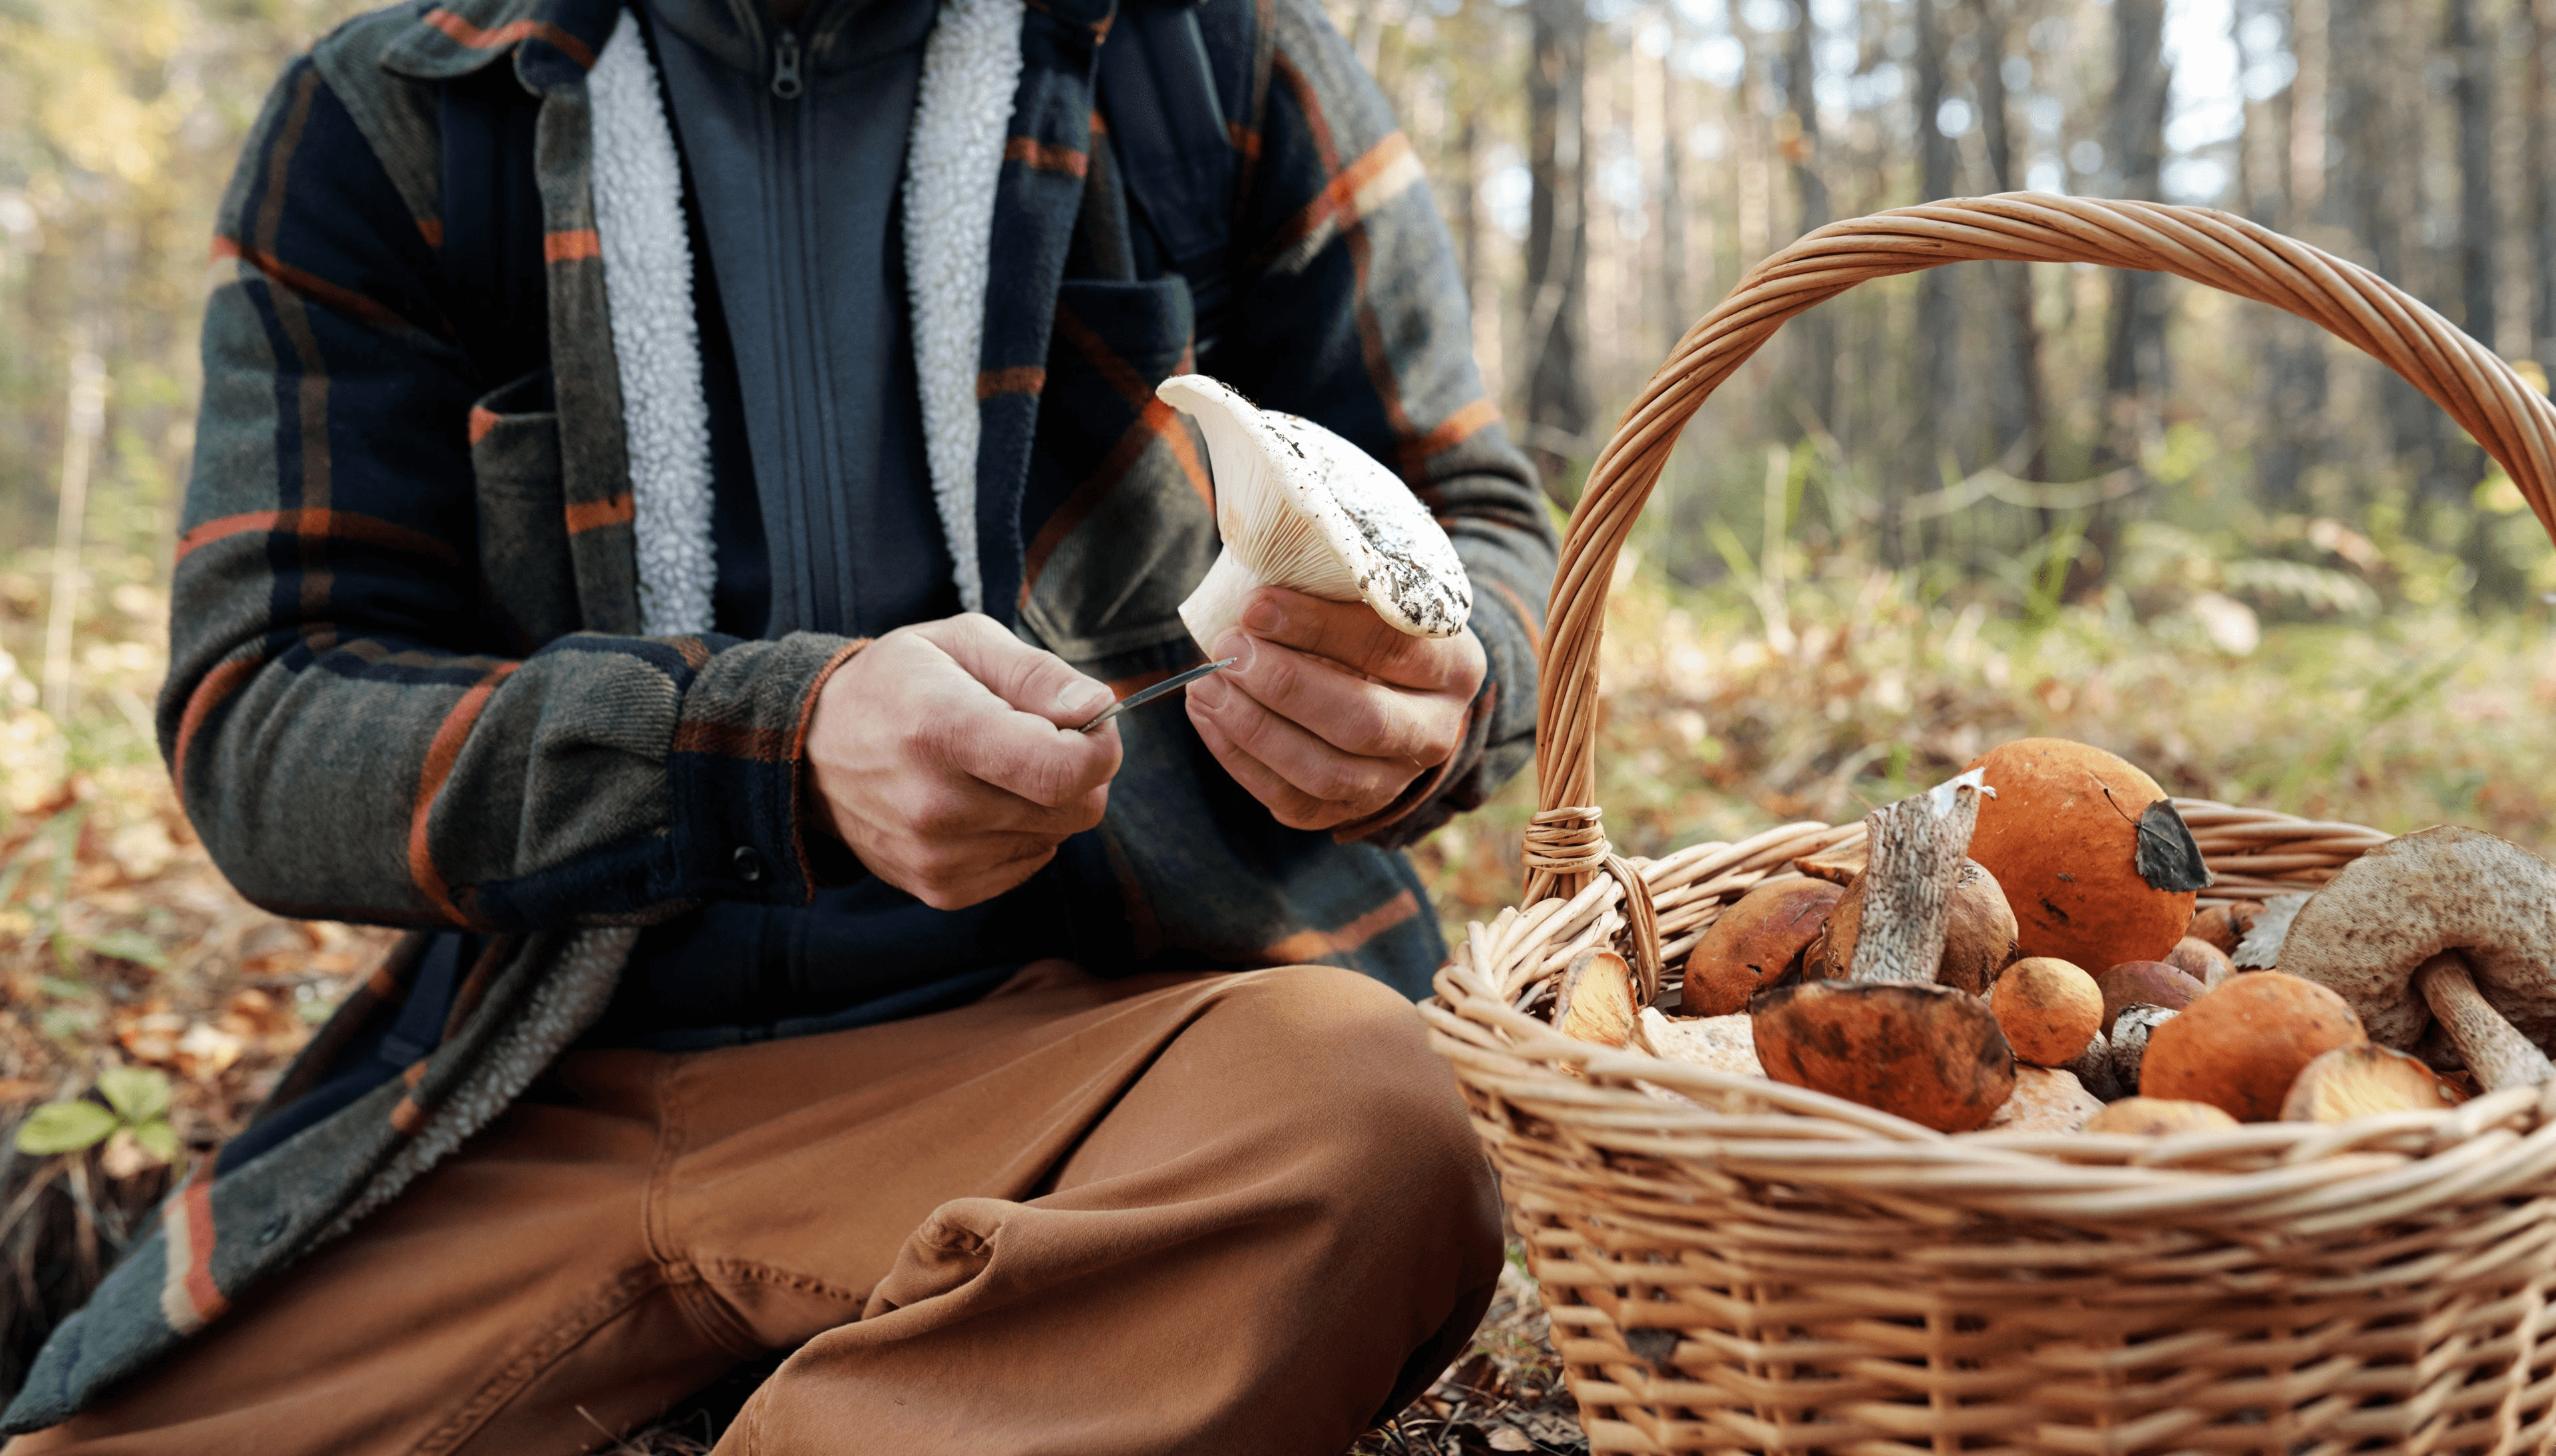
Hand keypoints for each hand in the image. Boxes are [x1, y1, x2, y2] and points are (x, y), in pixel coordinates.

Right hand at [806, 614, 1121, 909]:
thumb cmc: (900, 683)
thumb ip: (1039, 673)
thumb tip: (1098, 709)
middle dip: (1079, 771)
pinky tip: (980, 800)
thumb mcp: (964, 642)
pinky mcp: (938, 889)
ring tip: (995, 766)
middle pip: (1075, 810)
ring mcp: (935, 856)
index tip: (1089, 724)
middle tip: (1040, 738)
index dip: (1101, 747)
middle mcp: (936, 805)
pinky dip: (1021, 833)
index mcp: (942, 730)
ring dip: (1046, 802)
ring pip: (1056, 838)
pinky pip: (1027, 864)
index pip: (1063, 771)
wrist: (812, 748)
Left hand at [1184, 586, 1485, 831]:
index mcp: (1455, 666)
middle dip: (1286, 686)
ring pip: (1327, 773)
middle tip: (1230, 648)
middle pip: (1363, 721)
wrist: (1395, 683)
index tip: (1255, 605)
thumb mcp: (1371, 593)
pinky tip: (1207, 714)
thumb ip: (1332, 583)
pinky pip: (1293, 801)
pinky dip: (1239, 761)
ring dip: (1256, 729)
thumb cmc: (1369, 620)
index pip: (1390, 647)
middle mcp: (1436, 731)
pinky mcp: (1349, 809)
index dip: (1318, 627)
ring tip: (1208, 684)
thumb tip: (1255, 567)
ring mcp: (1396, 780)